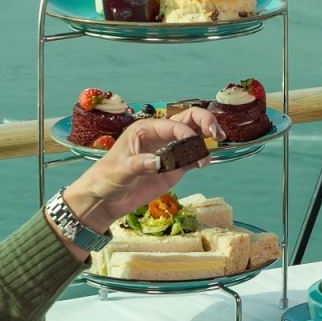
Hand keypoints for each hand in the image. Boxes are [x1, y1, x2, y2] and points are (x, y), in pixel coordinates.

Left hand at [62, 115, 216, 234]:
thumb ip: (140, 164)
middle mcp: (160, 136)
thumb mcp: (120, 171)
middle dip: (205, 122)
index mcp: (145, 129)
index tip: (194, 147)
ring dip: (206, 140)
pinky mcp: (174, 168)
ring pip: (194, 136)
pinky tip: (204, 163)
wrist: (104, 200)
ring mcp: (168, 151)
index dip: (187, 133)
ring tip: (207, 156)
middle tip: (217, 134)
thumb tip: (160, 162)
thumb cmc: (106, 179)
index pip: (174, 124)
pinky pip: (192, 157)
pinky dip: (201, 157)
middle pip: (189, 120)